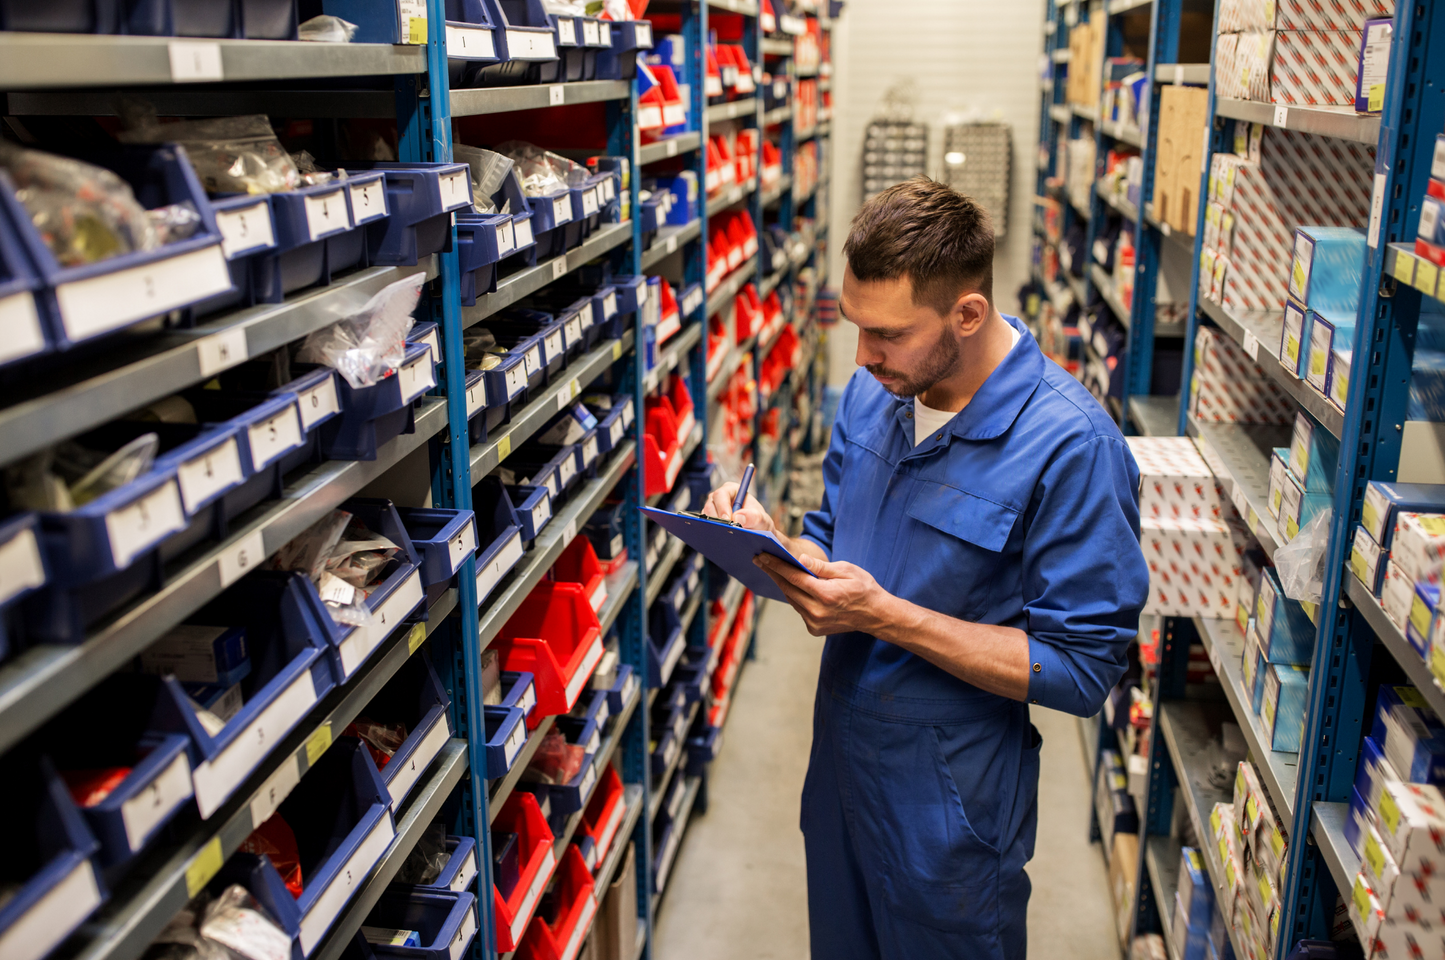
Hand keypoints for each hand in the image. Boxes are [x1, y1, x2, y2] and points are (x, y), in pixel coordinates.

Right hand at [702, 482, 773, 531]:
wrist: (756, 533)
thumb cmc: (759, 522)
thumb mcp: (762, 520)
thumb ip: (755, 517)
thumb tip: (738, 517)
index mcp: (732, 490)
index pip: (721, 494)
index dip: (722, 507)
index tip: (728, 520)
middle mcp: (719, 498)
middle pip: (710, 506)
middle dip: (717, 519)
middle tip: (726, 531)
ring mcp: (712, 509)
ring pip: (705, 517)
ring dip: (714, 527)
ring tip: (726, 535)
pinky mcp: (709, 520)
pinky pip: (705, 526)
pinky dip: (712, 532)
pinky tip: (721, 538)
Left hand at [754, 553, 892, 636]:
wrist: (876, 615)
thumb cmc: (864, 588)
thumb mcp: (847, 570)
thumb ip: (822, 567)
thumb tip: (800, 559)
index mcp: (826, 594)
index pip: (794, 577)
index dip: (776, 565)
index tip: (763, 556)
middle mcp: (817, 611)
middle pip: (787, 588)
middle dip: (773, 572)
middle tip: (759, 560)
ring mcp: (815, 623)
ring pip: (791, 599)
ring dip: (782, 584)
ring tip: (772, 570)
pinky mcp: (814, 629)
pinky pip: (798, 609)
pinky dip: (795, 597)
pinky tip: (792, 586)